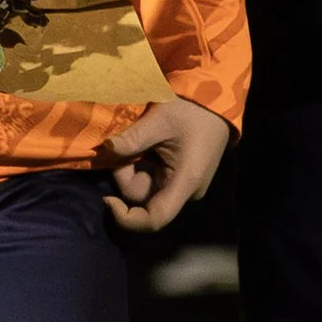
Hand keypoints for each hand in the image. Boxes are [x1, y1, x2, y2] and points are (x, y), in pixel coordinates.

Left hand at [94, 96, 231, 233]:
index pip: (154, 219)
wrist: (216, 103)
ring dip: (132, 167)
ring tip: (141, 139)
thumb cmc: (193, 111)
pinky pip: (152, 179)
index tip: (106, 199)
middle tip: (125, 144)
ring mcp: (183, 186)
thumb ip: (133, 138)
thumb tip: (105, 149)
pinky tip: (146, 145)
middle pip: (143, 198)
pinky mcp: (179, 178)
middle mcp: (185, 192)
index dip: (126, 218)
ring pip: (144, 187)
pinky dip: (141, 165)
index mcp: (185, 183)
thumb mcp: (161, 119)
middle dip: (126, 173)